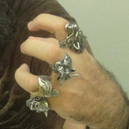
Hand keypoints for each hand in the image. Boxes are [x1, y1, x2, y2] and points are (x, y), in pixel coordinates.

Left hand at [14, 13, 128, 128]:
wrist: (107, 106)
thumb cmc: (91, 79)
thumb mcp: (83, 58)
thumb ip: (64, 48)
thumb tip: (38, 39)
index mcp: (78, 51)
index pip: (62, 28)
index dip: (43, 22)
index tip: (31, 26)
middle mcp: (71, 66)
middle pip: (48, 51)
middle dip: (31, 47)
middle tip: (26, 47)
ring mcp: (62, 88)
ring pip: (34, 82)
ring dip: (22, 75)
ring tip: (23, 69)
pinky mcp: (56, 102)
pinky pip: (34, 96)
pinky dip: (28, 87)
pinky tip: (28, 82)